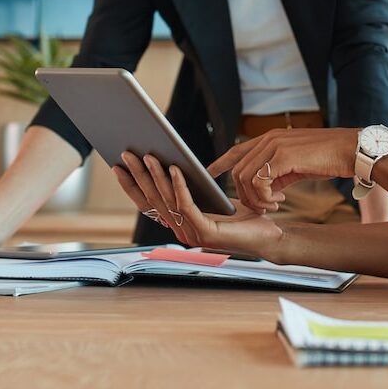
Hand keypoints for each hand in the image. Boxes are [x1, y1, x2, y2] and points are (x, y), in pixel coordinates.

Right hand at [112, 152, 280, 253]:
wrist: (269, 235)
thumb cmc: (243, 216)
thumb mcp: (211, 198)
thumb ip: (191, 189)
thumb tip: (170, 163)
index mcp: (179, 224)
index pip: (148, 204)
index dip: (132, 186)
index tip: (118, 166)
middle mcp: (181, 231)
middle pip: (153, 200)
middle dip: (138, 175)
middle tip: (127, 153)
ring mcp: (192, 234)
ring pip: (167, 201)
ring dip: (156, 176)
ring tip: (149, 155)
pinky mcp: (206, 233)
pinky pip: (187, 205)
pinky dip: (179, 186)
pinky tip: (175, 168)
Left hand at [206, 127, 358, 212]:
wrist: (351, 150)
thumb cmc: (328, 158)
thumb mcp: (296, 164)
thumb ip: (277, 171)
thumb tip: (266, 188)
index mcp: (271, 138)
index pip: (237, 150)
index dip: (220, 162)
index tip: (209, 173)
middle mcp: (269, 139)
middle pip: (238, 170)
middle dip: (245, 194)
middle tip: (264, 206)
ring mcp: (275, 145)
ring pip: (245, 177)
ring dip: (256, 198)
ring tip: (274, 205)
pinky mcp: (283, 156)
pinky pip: (259, 181)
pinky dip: (265, 196)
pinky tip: (280, 199)